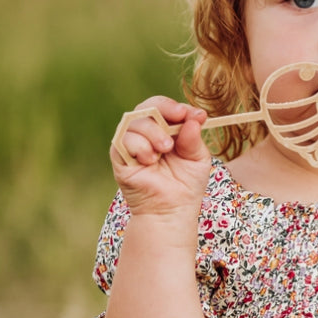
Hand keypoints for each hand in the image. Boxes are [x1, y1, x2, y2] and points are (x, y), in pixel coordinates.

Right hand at [110, 97, 210, 217]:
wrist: (172, 210)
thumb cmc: (186, 185)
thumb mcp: (197, 158)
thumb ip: (194, 138)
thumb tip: (195, 117)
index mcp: (165, 130)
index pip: (165, 108)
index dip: (177, 107)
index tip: (194, 115)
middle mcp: (146, 134)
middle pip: (147, 108)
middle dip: (164, 111)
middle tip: (178, 119)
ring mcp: (132, 144)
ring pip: (135, 122)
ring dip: (153, 132)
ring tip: (164, 150)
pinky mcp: (120, 157)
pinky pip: (123, 140)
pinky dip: (139, 145)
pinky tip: (150, 159)